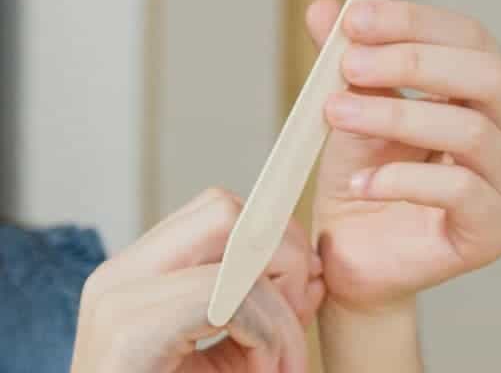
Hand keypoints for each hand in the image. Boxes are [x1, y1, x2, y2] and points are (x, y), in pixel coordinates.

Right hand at [71, 188, 324, 372]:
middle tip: (298, 318)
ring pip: (236, 252)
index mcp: (140, 275)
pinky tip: (265, 372)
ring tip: (278, 364)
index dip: (276, 240)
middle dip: (283, 258)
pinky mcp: (129, 330)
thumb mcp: (231, 354)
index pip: (220, 212)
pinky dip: (266, 336)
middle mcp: (120, 275)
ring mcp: (117, 299)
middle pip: (225, 211)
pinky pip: (228, 299)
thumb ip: (266, 308)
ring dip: (280, 311)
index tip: (304, 292)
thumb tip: (314, 271)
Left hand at [307, 0, 500, 311]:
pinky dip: (402, 180)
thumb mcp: (351, 109)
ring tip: (337, 114)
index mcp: (492, 92)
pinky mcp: (495, 230)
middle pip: (489, 76)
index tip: (353, 20)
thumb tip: (323, 8)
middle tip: (349, 64)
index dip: (415, 22)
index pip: (472, 37)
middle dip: (415, 61)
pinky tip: (361, 181)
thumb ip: (348, 62)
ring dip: (397, 117)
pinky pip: (459, 192)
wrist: (356, 260)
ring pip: (473, 132)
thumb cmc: (367, 179)